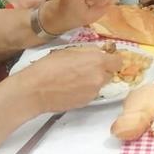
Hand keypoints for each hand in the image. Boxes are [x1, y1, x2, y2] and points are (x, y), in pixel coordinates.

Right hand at [12, 45, 132, 113]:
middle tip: (86, 68)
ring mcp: (93, 92)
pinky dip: (85, 90)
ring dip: (93, 81)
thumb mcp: (69, 51)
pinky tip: (71, 88)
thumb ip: (88, 52)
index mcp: (97, 61)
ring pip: (100, 85)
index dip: (112, 60)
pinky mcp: (86, 103)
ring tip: (75, 79)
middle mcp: (99, 78)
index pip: (118, 62)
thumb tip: (98, 53)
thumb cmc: (49, 66)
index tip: (105, 59)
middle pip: (110, 74)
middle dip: (101, 71)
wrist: (35, 90)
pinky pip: (91, 94)